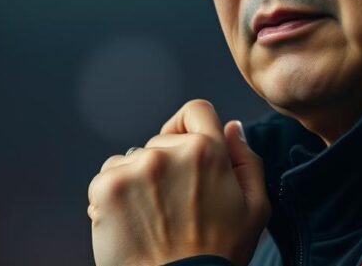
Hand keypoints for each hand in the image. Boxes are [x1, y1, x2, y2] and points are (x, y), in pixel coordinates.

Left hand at [87, 99, 270, 265]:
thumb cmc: (217, 256)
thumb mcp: (254, 209)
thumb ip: (246, 161)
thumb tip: (232, 128)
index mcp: (207, 151)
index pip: (195, 111)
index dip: (191, 129)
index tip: (186, 154)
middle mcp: (168, 152)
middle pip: (160, 141)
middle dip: (166, 167)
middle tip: (174, 207)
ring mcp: (134, 168)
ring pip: (132, 159)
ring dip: (137, 181)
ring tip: (150, 218)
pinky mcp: (107, 187)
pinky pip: (107, 176)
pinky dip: (114, 196)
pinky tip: (130, 222)